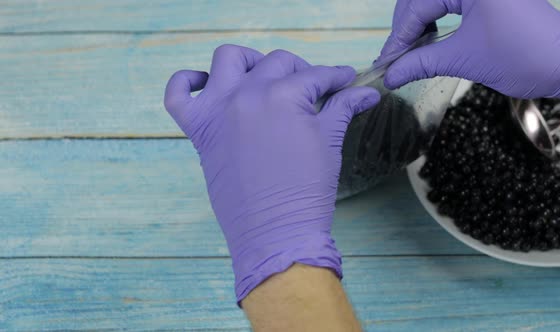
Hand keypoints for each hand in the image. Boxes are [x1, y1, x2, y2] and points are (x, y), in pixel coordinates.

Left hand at [164, 45, 379, 301]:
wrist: (277, 234)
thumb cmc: (307, 191)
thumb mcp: (329, 143)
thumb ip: (343, 108)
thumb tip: (366, 92)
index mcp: (283, 96)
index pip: (315, 75)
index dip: (335, 77)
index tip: (346, 79)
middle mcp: (247, 95)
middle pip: (276, 63)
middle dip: (301, 71)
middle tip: (313, 89)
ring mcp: (218, 111)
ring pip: (227, 60)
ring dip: (249, 62)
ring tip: (264, 78)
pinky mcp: (199, 131)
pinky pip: (177, 95)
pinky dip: (186, 81)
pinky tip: (205, 82)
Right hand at [378, 0, 559, 103]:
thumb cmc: (524, 57)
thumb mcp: (465, 60)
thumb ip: (422, 63)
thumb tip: (390, 74)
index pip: (419, 5)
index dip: (399, 36)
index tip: (387, 61)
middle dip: (406, 27)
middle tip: (395, 58)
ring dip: (419, 22)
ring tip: (410, 50)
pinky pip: (451, 1)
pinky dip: (437, 18)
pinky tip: (430, 38)